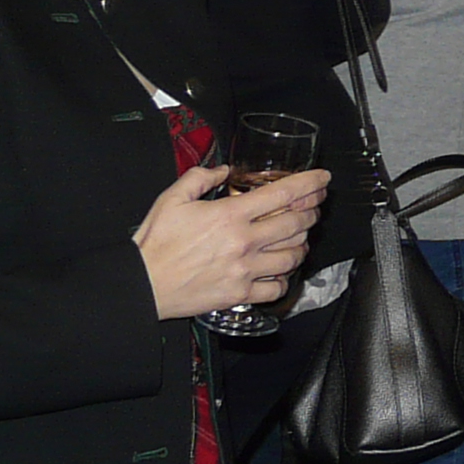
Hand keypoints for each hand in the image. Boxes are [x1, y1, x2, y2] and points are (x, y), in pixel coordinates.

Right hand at [135, 164, 331, 319]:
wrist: (140, 284)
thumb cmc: (154, 243)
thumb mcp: (172, 200)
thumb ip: (200, 178)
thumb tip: (224, 170)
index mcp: (230, 215)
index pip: (284, 194)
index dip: (310, 183)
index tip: (323, 179)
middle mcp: (244, 242)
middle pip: (297, 223)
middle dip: (312, 211)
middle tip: (314, 207)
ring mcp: (245, 270)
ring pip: (294, 255)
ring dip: (302, 244)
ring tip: (300, 238)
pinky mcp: (240, 294)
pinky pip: (277, 288)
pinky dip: (285, 279)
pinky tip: (281, 271)